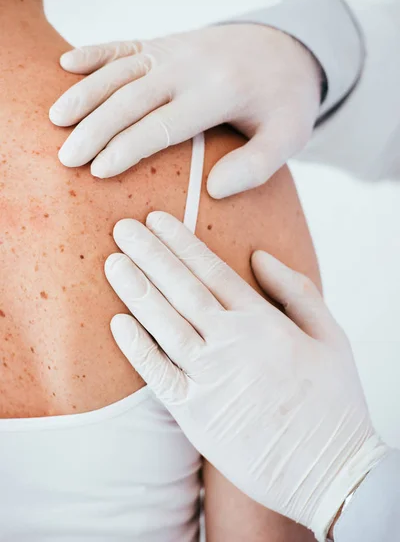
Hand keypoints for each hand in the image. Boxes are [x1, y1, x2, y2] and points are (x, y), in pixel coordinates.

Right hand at [50, 25, 321, 197]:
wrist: (289, 48)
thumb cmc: (284, 102)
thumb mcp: (289, 136)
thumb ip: (256, 166)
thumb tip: (213, 189)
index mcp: (219, 92)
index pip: (162, 124)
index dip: (127, 148)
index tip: (98, 171)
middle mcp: (191, 66)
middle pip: (131, 98)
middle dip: (95, 129)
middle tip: (67, 159)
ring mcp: (176, 50)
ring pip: (120, 70)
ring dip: (85, 94)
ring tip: (56, 120)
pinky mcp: (167, 43)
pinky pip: (125, 43)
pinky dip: (94, 52)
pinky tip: (66, 64)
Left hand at [104, 211, 387, 541]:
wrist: (331, 471)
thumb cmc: (334, 400)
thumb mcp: (331, 335)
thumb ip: (295, 290)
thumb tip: (259, 255)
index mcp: (263, 321)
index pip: (212, 270)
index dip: (181, 242)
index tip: (157, 219)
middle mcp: (231, 343)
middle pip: (181, 288)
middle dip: (150, 254)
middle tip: (122, 227)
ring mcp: (209, 378)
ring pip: (163, 323)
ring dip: (135, 289)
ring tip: (112, 261)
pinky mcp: (195, 414)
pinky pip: (157, 375)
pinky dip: (136, 347)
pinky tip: (117, 322)